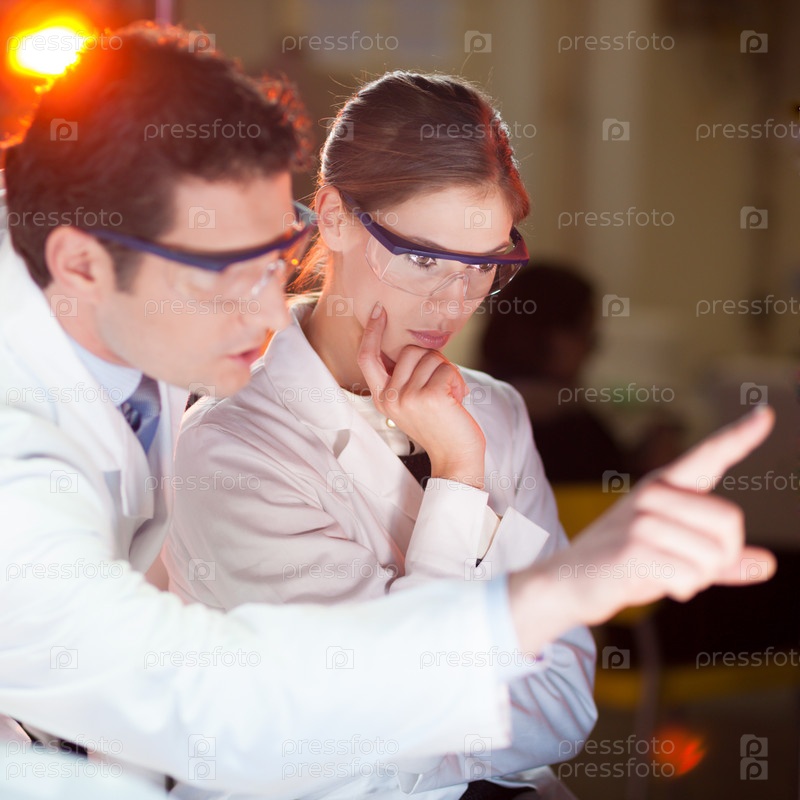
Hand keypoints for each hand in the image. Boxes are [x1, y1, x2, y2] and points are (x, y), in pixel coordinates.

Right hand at [357, 303, 485, 487]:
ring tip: (449, 397)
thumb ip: (405, 378)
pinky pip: (446, 369)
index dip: (372, 332)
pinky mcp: (429, 396)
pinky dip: (458, 382)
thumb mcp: (412, 402)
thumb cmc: (440, 426)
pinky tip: (457, 401)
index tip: (379, 311)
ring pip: (430, 358)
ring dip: (447, 373)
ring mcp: (407, 397)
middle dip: (432, 361)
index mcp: (382, 398)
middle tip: (441, 387)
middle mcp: (390, 397)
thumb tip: (413, 347)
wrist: (456, 458)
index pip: (368, 358)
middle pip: (409, 350)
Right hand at [511, 406, 775, 651]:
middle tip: (689, 570)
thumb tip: (767, 564)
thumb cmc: (624, 566)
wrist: (566, 582)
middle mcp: (653, 493)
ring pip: (713, 556)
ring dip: (697, 579)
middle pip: (730, 522)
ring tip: (664, 575)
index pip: (708, 455)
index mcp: (663, 486)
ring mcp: (641, 518)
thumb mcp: (675, 557)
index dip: (740, 436)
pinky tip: (652, 582)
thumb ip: (720, 561)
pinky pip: (690, 575)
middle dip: (722, 558)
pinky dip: (681, 589)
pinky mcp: (633, 548)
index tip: (766, 415)